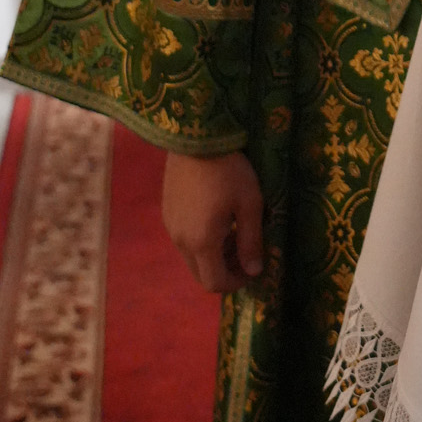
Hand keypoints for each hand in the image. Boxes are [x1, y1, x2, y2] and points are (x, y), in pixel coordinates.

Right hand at [162, 150, 264, 292]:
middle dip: (225, 271)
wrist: (197, 138)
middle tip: (246, 251)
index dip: (236, 283)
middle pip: (201, 274)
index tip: (254, 268)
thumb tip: (254, 272)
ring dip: (214, 256)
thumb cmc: (230, 170)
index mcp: (201, 242)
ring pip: (192, 258)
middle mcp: (180, 241)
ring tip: (234, 232)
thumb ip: (251, 241)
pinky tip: (217, 218)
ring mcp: (170, 227)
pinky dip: (201, 241)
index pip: (215, 283)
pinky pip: (184, 240)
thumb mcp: (249, 204)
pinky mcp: (167, 213)